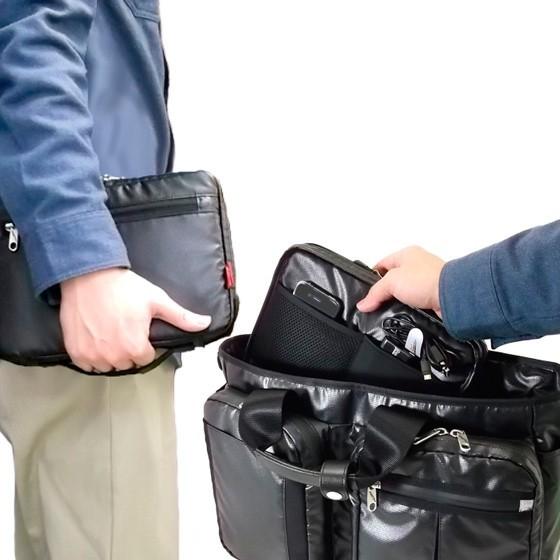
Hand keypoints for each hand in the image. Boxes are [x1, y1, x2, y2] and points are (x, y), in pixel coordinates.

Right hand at [60, 268, 210, 372]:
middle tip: (123, 327)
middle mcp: (114, 356)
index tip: (138, 329)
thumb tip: (204, 323)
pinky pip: (87, 364)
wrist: (89, 276)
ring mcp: (93, 355)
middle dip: (128, 349)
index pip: (146, 358)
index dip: (144, 343)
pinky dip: (91, 355)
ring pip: (107, 365)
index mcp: (136, 347)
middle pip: (127, 363)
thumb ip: (181, 317)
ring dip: (109, 354)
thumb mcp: (157, 300)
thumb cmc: (123, 287)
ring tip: (109, 331)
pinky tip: (95, 337)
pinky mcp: (75, 351)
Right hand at [356, 246, 444, 315]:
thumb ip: (375, 293)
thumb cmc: (428, 279)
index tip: (366, 290)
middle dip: (385, 291)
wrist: (452, 296)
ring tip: (392, 308)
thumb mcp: (391, 282)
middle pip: (393, 279)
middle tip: (377, 301)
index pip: (382, 264)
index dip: (372, 277)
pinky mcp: (433, 295)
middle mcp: (417, 265)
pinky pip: (416, 303)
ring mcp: (426, 280)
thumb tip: (363, 303)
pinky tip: (406, 312)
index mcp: (406, 254)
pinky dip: (410, 308)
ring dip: (399, 301)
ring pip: (405, 292)